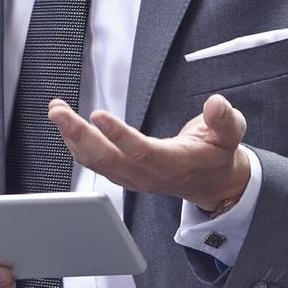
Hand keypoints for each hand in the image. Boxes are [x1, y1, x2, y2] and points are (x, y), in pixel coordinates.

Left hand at [48, 93, 250, 211]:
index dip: (119, 135)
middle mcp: (148, 175)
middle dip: (79, 134)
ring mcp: (133, 178)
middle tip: (58, 111)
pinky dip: (76, 143)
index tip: (98, 114)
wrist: (213, 183)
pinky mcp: (124, 174)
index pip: (142, 152)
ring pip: (95, 162)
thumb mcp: (230, 134)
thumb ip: (224, 120)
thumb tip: (216, 104)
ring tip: (56, 110)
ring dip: (71, 136)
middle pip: (107, 160)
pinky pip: (94, 163)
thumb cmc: (217, 154)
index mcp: (173, 164)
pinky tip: (66, 125)